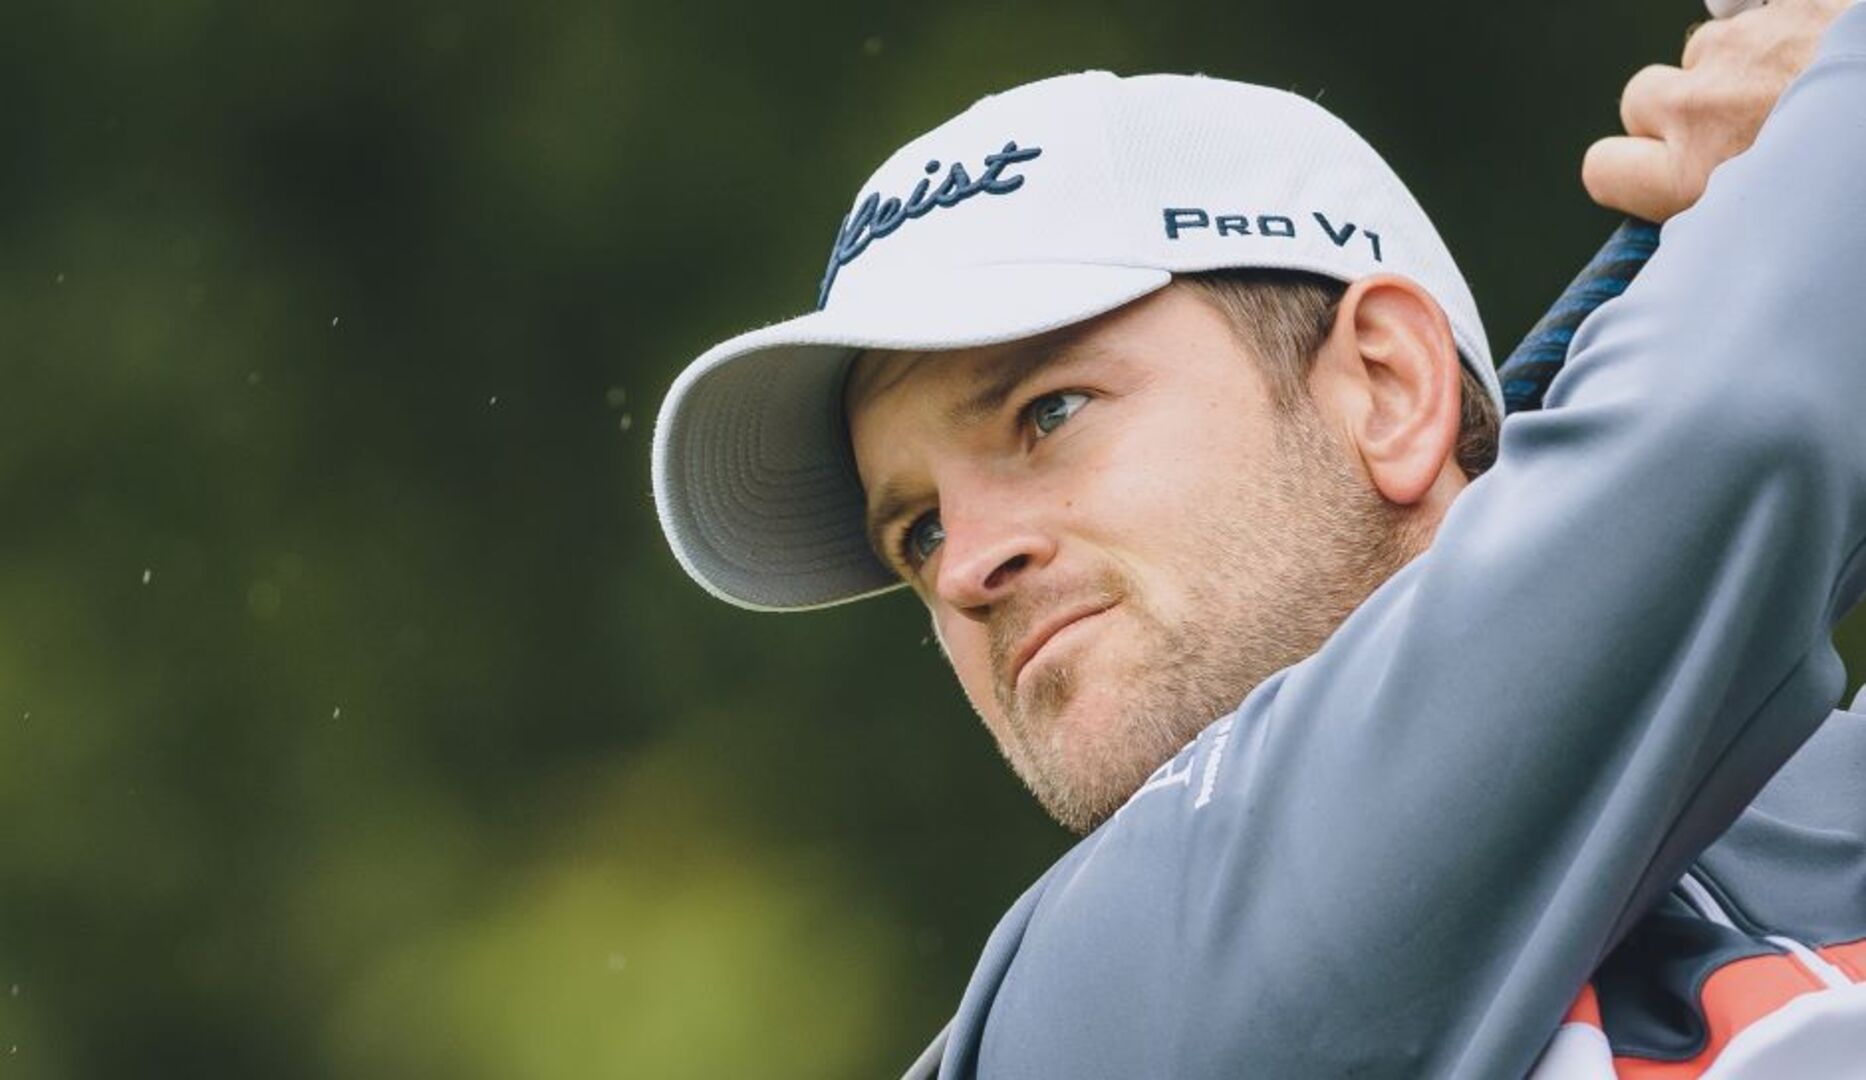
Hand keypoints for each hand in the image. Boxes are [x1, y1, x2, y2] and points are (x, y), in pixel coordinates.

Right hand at [1583, 0, 1852, 221]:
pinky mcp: (1787, 3)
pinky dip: (1782, 26)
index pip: (1602, 169)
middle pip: (1642, 101)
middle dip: (1681, 112)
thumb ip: (1730, 225)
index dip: (1629, 171)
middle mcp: (1697, 106)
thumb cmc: (1855, 198)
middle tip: (1743, 132)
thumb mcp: (1787, 238)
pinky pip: (1753, 11)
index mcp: (1689, 176)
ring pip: (1702, 52)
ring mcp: (1742, 46)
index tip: (1664, 176)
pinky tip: (1822, 50)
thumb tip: (1718, 238)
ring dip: (1737, 67)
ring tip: (1799, 88)